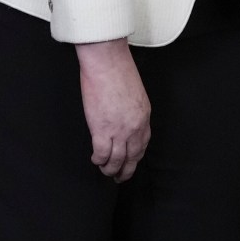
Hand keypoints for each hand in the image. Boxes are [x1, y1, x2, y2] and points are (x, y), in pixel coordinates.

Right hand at [76, 39, 150, 180]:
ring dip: (111, 169)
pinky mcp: (102, 130)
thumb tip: (124, 117)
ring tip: (106, 172)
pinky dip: (99, 160)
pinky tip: (95, 160)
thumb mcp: (135, 93)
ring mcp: (120, 130)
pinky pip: (102, 154)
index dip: (135, 156)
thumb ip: (132, 109)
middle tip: (120, 177)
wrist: (107, 63)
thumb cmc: (118, 71)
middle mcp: (135, 127)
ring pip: (117, 160)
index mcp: (144, 116)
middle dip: (126, 170)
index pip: (143, 144)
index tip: (131, 162)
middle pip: (132, 156)